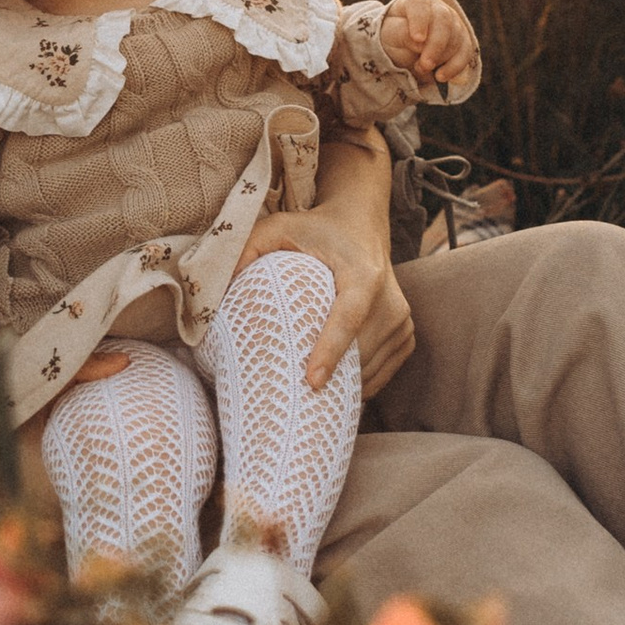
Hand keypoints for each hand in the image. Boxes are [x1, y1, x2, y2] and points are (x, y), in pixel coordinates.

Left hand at [244, 137, 414, 398]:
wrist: (362, 223)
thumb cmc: (314, 229)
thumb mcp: (277, 227)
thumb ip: (248, 250)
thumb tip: (218, 291)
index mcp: (362, 274)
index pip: (349, 318)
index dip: (331, 351)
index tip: (312, 382)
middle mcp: (390, 299)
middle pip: (361, 352)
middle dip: (330, 379)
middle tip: (291, 401)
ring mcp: (402, 320)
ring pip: (373, 369)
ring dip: (343, 386)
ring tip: (308, 399)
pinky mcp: (405, 333)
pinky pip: (383, 373)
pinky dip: (359, 384)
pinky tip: (332, 387)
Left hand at [379, 0, 473, 88]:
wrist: (402, 50)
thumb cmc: (393, 38)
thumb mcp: (389, 35)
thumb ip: (401, 34)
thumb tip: (420, 42)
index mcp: (414, 2)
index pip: (419, 5)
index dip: (420, 21)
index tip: (417, 40)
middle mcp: (436, 8)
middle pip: (443, 20)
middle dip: (435, 45)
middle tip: (424, 65)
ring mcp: (452, 22)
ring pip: (456, 37)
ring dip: (441, 58)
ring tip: (422, 69)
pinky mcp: (461, 40)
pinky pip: (465, 51)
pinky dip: (455, 66)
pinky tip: (441, 76)